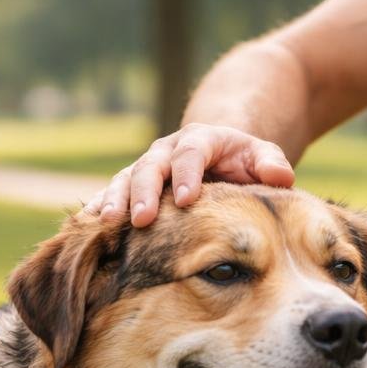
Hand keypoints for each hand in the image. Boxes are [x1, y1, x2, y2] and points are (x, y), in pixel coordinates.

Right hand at [84, 123, 295, 226]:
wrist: (220, 155)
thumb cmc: (245, 161)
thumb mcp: (263, 156)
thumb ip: (272, 163)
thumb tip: (279, 176)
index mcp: (200, 140)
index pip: (191, 153)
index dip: (187, 174)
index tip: (186, 200)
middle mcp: (167, 150)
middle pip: (151, 166)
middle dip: (144, 192)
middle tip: (141, 219)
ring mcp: (147, 167)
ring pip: (125, 180)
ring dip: (115, 200)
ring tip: (106, 223)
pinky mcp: (134, 186)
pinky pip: (113, 194)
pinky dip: (100, 208)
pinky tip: (87, 228)